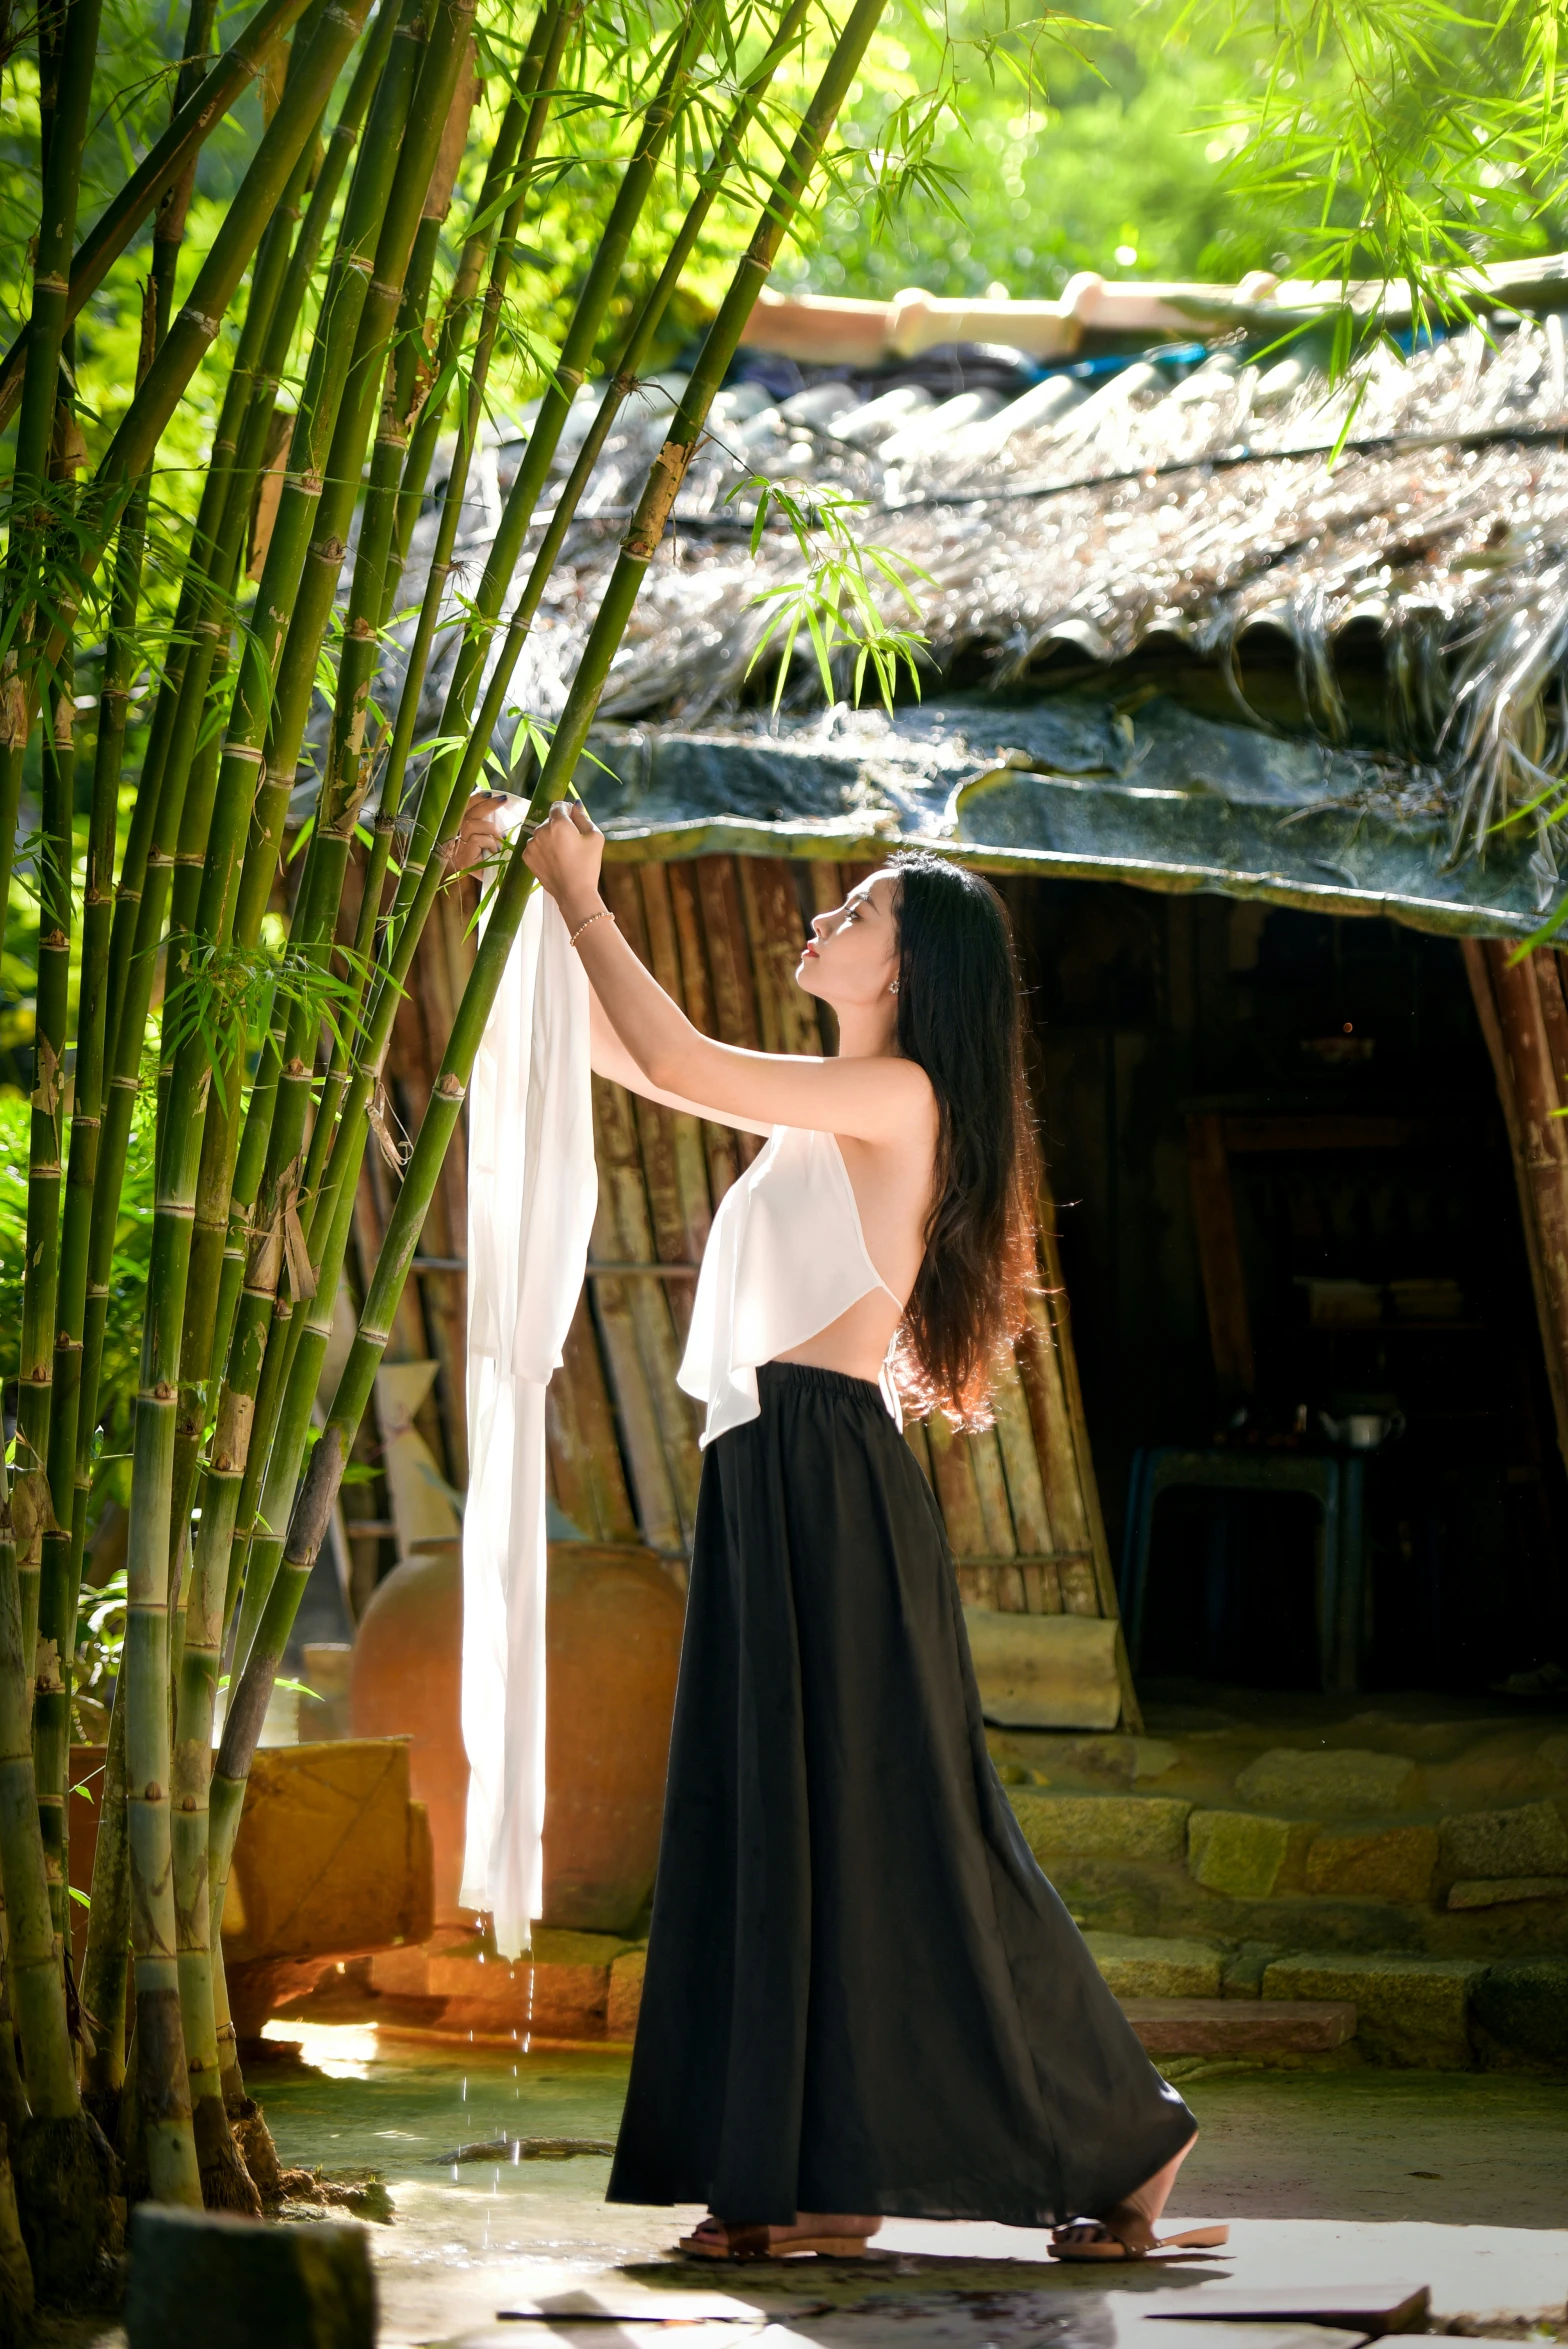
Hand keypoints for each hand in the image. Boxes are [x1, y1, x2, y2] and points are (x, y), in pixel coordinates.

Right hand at [448, 790, 512, 874]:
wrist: (501, 883)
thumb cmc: (500, 860)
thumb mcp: (495, 837)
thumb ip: (491, 822)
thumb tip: (497, 798)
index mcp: (462, 831)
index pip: (465, 808)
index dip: (476, 798)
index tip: (491, 793)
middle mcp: (457, 838)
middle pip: (467, 813)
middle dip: (486, 804)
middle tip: (503, 800)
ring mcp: (458, 849)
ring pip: (472, 825)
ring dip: (491, 829)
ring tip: (501, 839)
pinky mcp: (464, 859)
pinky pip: (476, 839)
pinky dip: (489, 842)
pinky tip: (495, 850)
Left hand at [523, 799, 603, 920]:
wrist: (574, 893)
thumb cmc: (588, 865)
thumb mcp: (595, 837)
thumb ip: (583, 817)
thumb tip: (575, 805)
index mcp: (558, 824)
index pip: (558, 805)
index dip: (567, 809)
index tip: (573, 818)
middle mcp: (541, 831)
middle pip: (550, 820)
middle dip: (559, 826)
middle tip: (571, 842)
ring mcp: (531, 844)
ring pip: (541, 833)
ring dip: (550, 838)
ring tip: (562, 854)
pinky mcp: (526, 857)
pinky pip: (535, 846)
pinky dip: (542, 849)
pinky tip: (554, 860)